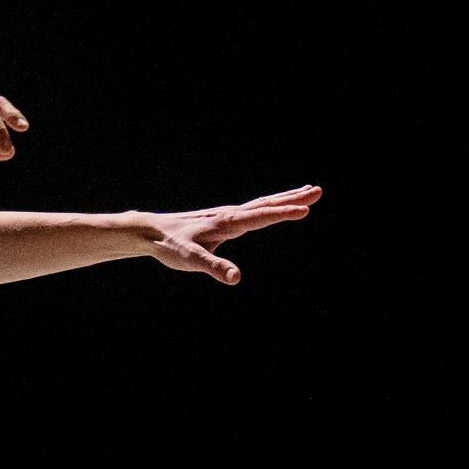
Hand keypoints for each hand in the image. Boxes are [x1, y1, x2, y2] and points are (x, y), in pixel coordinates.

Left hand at [143, 185, 322, 283]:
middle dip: (293, 199)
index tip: (306, 209)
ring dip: (286, 198)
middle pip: (267, 205)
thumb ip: (214, 268)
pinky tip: (272, 206)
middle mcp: (230, 215)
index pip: (261, 217)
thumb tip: (236, 278)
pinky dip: (269, 205)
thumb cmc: (171, 246)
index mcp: (227, 223)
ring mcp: (227, 215)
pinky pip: (253, 209)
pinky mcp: (223, 219)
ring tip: (307, 190)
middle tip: (318, 191)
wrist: (151, 232)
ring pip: (262, 204)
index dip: (283, 214)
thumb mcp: (192, 260)